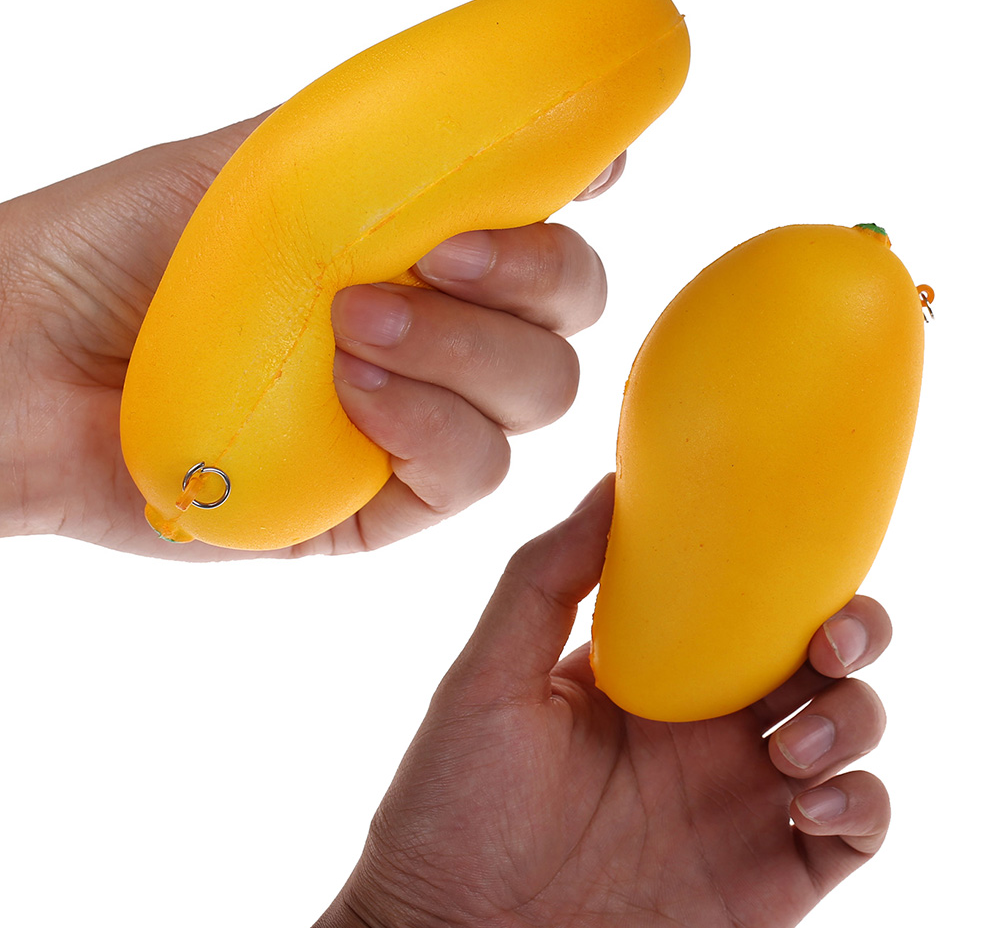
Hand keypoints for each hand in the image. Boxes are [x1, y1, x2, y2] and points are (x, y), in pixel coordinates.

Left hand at [0, 0, 616, 559]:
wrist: (22, 362)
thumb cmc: (131, 249)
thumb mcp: (274, 157)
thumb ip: (402, 108)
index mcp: (420, 250)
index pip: (547, 219)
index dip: (585, 187)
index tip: (592, 162)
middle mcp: (438, 335)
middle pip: (570, 312)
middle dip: (531, 277)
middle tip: (437, 255)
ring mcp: (418, 420)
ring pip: (539, 394)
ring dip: (466, 351)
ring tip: (353, 324)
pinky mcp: (385, 503)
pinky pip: (470, 473)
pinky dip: (429, 426)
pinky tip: (351, 392)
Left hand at [318, 475, 891, 926]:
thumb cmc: (454, 803)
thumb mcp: (490, 673)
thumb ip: (549, 574)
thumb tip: (612, 482)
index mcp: (653, 667)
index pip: (741, 601)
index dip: (784, 572)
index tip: (796, 552)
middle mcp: (707, 724)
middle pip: (815, 657)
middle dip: (850, 633)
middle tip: (829, 641)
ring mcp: (742, 797)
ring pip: (849, 730)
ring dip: (850, 719)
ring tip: (787, 747)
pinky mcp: (768, 874)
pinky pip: (855, 828)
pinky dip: (862, 805)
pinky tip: (809, 804)